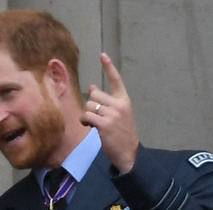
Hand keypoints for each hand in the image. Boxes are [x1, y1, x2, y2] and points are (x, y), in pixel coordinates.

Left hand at [80, 53, 138, 173]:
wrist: (127, 152)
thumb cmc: (120, 133)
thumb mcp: (117, 114)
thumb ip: (106, 101)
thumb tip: (91, 87)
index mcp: (124, 100)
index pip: (116, 80)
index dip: (109, 67)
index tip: (102, 55)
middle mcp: (119, 104)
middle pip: (94, 95)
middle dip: (90, 105)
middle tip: (95, 116)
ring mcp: (113, 114)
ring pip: (89, 105)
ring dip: (87, 114)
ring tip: (93, 122)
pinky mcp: (104, 124)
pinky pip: (87, 116)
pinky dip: (84, 121)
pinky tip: (89, 126)